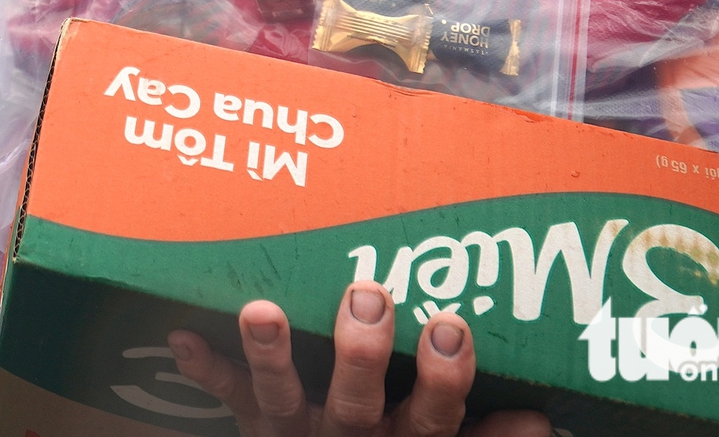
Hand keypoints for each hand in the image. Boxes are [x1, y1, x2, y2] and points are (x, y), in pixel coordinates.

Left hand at [167, 283, 551, 436]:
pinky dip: (205, 370)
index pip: (433, 415)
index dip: (443, 376)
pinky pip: (225, 398)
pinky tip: (181, 338)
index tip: (450, 324)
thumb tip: (537, 423)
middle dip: (362, 351)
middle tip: (369, 295)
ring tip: (260, 310)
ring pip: (281, 396)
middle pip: (356, 401)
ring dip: (270, 353)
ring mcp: (296, 431)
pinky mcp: (253, 424)